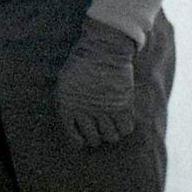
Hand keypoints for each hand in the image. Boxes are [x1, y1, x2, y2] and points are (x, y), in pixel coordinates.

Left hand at [55, 18, 139, 147]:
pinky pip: (126, 129)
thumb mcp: (66, 84)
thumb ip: (68, 103)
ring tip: (111, 126)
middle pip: (93, 139)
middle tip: (99, 130)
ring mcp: (104, 109)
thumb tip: (74, 122)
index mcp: (67, 107)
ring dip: (111, 134)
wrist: (102, 50)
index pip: (74, 138)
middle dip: (96, 137)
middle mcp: (85, 111)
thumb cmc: (81, 64)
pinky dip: (125, 129)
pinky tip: (122, 121)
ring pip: (110, 137)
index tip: (84, 138)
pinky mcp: (122, 105)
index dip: (80, 141)